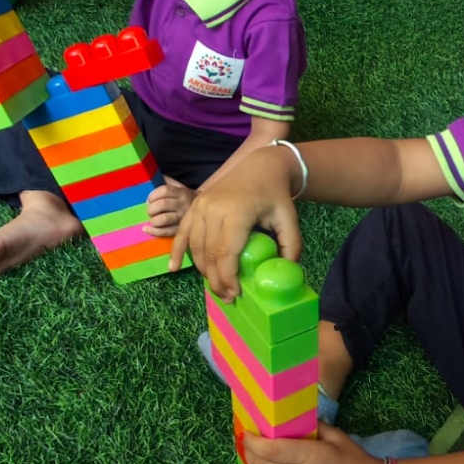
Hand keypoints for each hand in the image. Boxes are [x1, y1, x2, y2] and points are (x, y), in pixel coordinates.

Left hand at [145, 177, 194, 234]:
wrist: (203, 210)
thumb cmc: (185, 198)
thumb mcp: (179, 186)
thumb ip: (166, 181)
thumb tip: (151, 176)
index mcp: (182, 192)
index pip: (165, 190)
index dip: (153, 194)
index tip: (149, 199)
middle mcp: (183, 204)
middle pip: (162, 204)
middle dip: (151, 208)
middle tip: (150, 210)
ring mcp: (182, 218)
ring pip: (164, 219)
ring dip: (153, 219)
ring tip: (152, 219)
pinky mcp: (180, 230)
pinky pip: (165, 232)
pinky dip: (153, 231)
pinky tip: (146, 228)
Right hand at [168, 145, 302, 294]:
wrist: (260, 166)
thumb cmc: (274, 193)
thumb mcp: (288, 217)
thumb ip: (291, 244)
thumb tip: (287, 271)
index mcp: (236, 211)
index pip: (226, 252)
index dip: (228, 277)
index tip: (236, 293)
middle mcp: (213, 208)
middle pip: (209, 254)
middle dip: (217, 280)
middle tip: (228, 298)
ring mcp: (200, 206)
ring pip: (195, 247)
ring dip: (203, 271)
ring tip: (216, 288)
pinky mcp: (194, 206)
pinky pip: (181, 232)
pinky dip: (176, 251)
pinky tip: (172, 268)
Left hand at [243, 424, 383, 463]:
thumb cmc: (356, 461)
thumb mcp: (336, 437)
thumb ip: (311, 427)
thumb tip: (290, 419)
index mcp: (310, 458)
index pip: (271, 450)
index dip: (253, 442)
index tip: (245, 434)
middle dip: (250, 454)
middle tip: (247, 444)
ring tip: (253, 460)